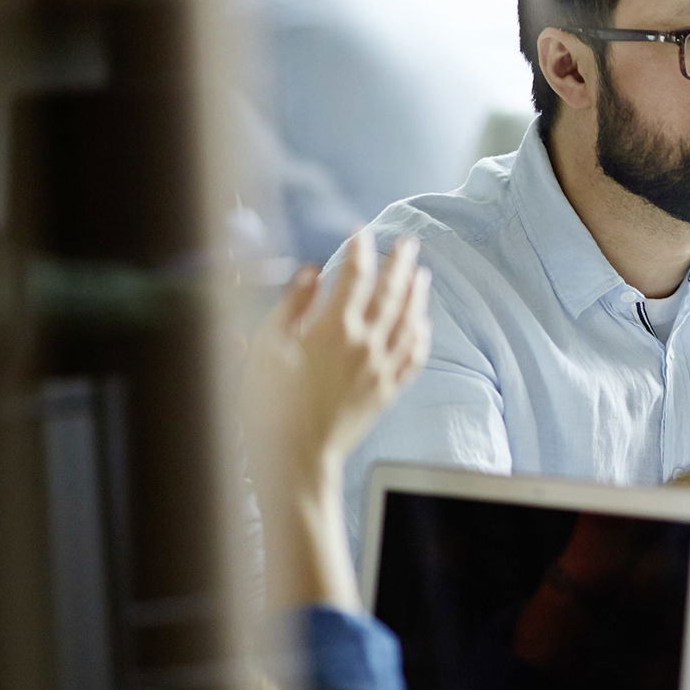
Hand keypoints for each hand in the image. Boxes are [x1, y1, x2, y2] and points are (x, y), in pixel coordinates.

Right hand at [244, 231, 430, 607]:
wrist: (294, 458)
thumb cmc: (269, 404)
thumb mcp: (266, 347)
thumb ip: (292, 304)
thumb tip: (312, 271)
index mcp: (334, 329)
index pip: (355, 276)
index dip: (360, 250)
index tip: (360, 232)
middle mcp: (365, 345)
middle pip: (391, 293)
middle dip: (400, 263)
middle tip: (408, 241)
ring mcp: (380, 369)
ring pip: (409, 322)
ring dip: (417, 294)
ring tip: (422, 274)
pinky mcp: (386, 391)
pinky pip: (413, 357)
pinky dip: (421, 335)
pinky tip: (423, 324)